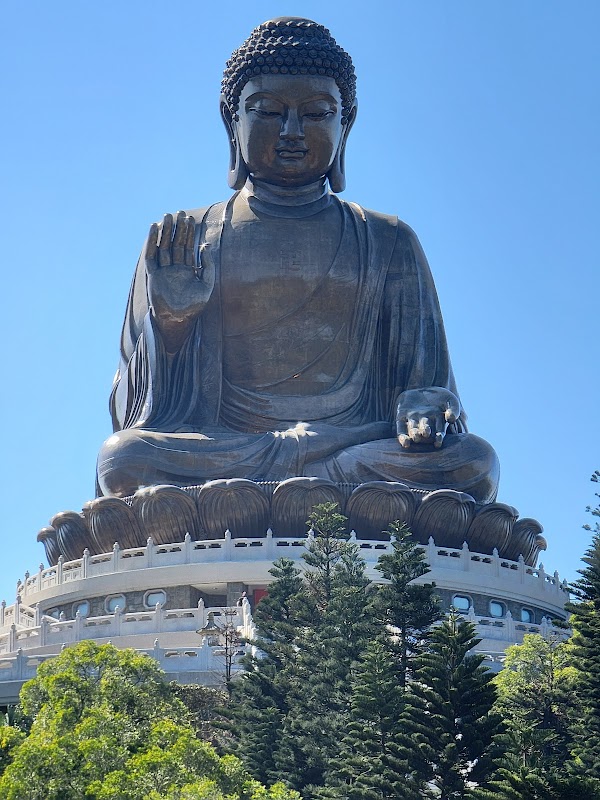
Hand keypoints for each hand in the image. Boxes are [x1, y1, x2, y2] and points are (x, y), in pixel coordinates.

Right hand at [146, 211, 214, 348]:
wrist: (178, 320)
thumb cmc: (194, 306)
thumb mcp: (206, 284)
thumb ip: (207, 266)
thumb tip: (205, 245)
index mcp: (187, 270)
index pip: (187, 247)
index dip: (188, 233)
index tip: (189, 219)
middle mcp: (174, 268)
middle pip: (175, 244)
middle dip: (177, 229)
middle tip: (179, 213)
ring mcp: (163, 271)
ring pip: (163, 247)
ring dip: (165, 232)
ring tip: (167, 217)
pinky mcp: (153, 275)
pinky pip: (151, 256)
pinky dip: (152, 242)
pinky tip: (154, 229)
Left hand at [396, 387, 459, 449]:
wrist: (423, 386)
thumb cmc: (440, 397)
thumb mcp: (450, 400)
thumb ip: (454, 409)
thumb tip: (451, 419)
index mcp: (437, 423)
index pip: (438, 433)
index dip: (438, 438)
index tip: (438, 442)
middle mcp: (424, 424)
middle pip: (424, 432)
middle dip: (425, 433)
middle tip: (426, 434)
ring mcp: (412, 421)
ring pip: (413, 431)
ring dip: (414, 435)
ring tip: (416, 437)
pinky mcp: (401, 417)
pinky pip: (400, 429)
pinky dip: (402, 436)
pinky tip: (405, 442)